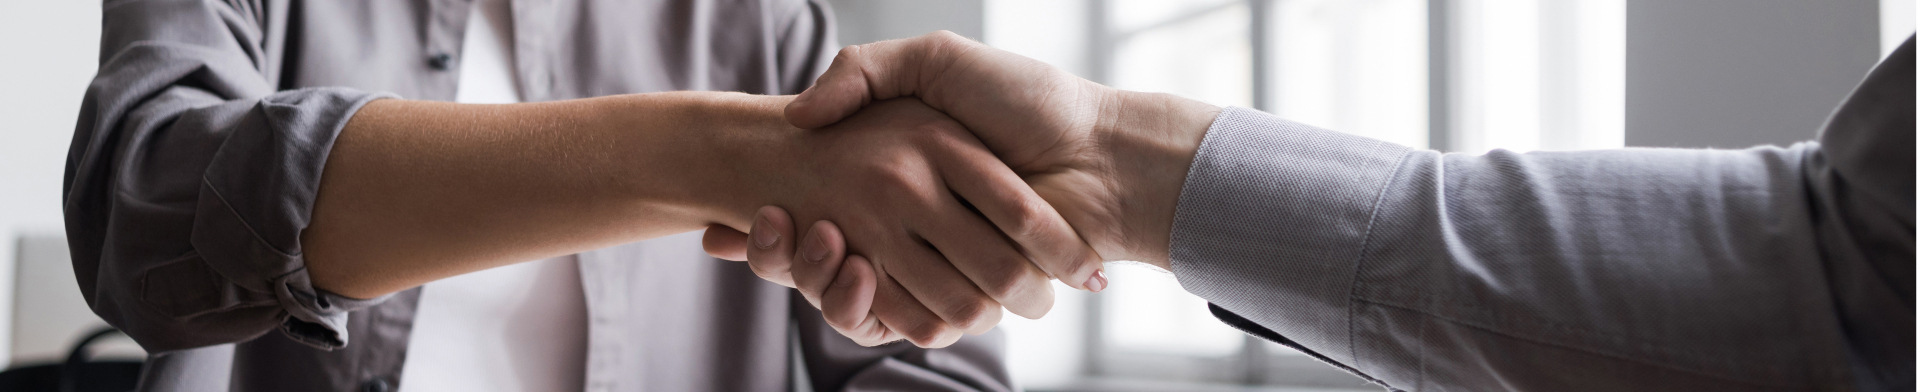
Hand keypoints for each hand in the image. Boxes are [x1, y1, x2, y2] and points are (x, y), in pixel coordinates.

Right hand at [707, 32, 1219, 344]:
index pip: (819, 211)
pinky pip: (908, 320)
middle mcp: (918, 225)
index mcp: (905, 177)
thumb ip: (864, 71)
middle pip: (826, 261)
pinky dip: (875, 312)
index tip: (740, 220)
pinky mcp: (973, 298)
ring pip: (856, 296)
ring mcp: (943, 264)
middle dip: (783, 255)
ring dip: (820, 283)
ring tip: (813, 246)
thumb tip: (800, 115)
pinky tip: (852, 275)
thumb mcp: (937, 62)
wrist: (1102, 155)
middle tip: (747, 235)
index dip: (775, 226)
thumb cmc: (1028, 100)